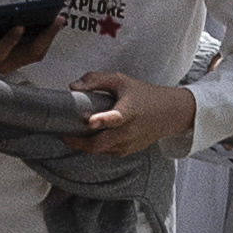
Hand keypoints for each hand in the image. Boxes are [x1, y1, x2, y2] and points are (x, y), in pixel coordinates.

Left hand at [71, 71, 198, 159]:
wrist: (169, 113)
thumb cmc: (142, 95)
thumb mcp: (120, 81)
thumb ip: (96, 80)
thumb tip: (73, 87)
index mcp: (129, 111)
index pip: (116, 117)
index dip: (102, 120)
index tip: (90, 121)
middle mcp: (129, 131)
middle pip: (101, 144)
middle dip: (79, 142)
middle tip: (64, 135)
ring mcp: (129, 144)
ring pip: (101, 151)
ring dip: (85, 145)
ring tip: (74, 135)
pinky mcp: (128, 151)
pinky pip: (107, 153)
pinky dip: (96, 147)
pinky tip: (90, 137)